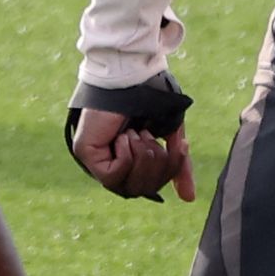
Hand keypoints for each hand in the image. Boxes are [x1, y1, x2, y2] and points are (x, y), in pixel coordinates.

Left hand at [69, 105, 198, 203]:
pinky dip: (125, 157)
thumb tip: (188, 198)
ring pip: (127, 187)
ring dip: (141, 159)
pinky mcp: (86, 154)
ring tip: (138, 133)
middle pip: (142, 190)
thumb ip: (177, 167)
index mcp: (130, 160)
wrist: (133, 76)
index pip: (151, 187)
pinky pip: (111, 176)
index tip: (177, 146)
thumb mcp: (170, 136)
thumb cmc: (150, 100)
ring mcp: (96, 159)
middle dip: (156, 165)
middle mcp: (112, 162)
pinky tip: (122, 136)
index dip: (169, 171)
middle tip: (151, 137)